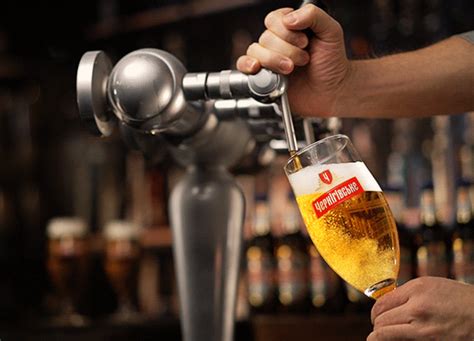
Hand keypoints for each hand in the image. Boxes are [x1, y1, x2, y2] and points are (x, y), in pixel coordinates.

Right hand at [236, 4, 350, 116]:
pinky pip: (244, 66)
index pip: (274, 19)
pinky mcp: (263, 76)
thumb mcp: (331, 32)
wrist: (332, 92)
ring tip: (292, 69)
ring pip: (255, 51)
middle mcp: (278, 42)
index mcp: (291, 28)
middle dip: (287, 50)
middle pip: (266, 37)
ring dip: (274, 60)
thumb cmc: (332, 64)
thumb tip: (289, 18)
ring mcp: (269, 60)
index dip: (287, 31)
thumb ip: (313, 15)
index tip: (304, 42)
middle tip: (304, 59)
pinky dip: (248, 65)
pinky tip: (258, 68)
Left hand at [368, 276, 473, 340]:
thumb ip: (410, 294)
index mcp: (417, 289)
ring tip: (377, 338)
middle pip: (381, 319)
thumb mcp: (433, 286)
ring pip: (385, 334)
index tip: (376, 317)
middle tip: (378, 328)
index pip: (382, 302)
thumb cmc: (461, 300)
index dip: (375, 312)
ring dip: (379, 336)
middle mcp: (417, 307)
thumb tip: (389, 303)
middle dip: (377, 325)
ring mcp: (423, 328)